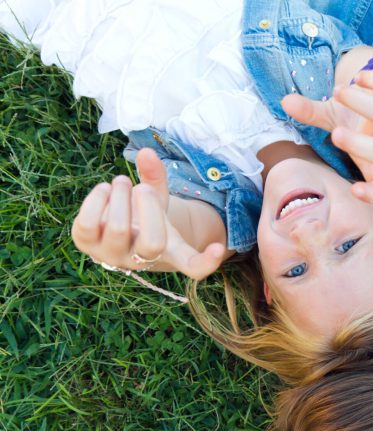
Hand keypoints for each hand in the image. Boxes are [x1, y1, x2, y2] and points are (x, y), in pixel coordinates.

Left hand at [72, 149, 226, 279]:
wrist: (116, 232)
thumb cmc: (146, 216)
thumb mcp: (159, 198)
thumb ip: (156, 178)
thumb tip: (147, 153)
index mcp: (170, 254)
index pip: (193, 268)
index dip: (207, 261)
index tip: (218, 248)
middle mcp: (141, 262)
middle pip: (152, 242)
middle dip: (148, 205)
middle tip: (142, 188)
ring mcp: (111, 257)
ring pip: (119, 229)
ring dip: (121, 196)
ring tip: (122, 182)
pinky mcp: (85, 245)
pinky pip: (89, 222)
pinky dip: (98, 198)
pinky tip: (105, 190)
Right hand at [282, 64, 372, 203]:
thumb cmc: (356, 111)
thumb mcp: (331, 117)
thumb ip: (310, 114)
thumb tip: (285, 102)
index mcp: (372, 155)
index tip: (353, 190)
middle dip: (358, 145)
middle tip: (335, 134)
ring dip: (358, 102)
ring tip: (338, 90)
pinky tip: (359, 76)